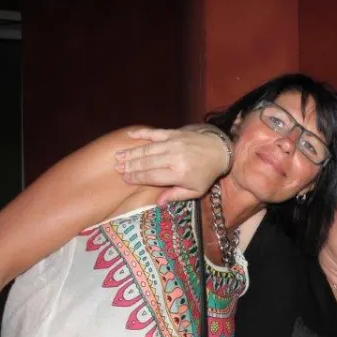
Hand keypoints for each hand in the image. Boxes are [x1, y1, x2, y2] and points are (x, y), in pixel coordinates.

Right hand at [114, 126, 230, 204]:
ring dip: (131, 152)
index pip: (152, 176)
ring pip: (147, 149)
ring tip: (118, 156)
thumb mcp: (195, 190)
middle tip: (117, 167)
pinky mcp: (174, 133)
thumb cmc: (206, 174)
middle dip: (130, 165)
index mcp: (178, 174)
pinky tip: (129, 136)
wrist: (219, 150)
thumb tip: (158, 204)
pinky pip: (155, 133)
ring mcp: (173, 144)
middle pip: (146, 162)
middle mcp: (174, 158)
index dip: (137, 177)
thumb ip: (176, 195)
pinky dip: (141, 133)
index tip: (125, 178)